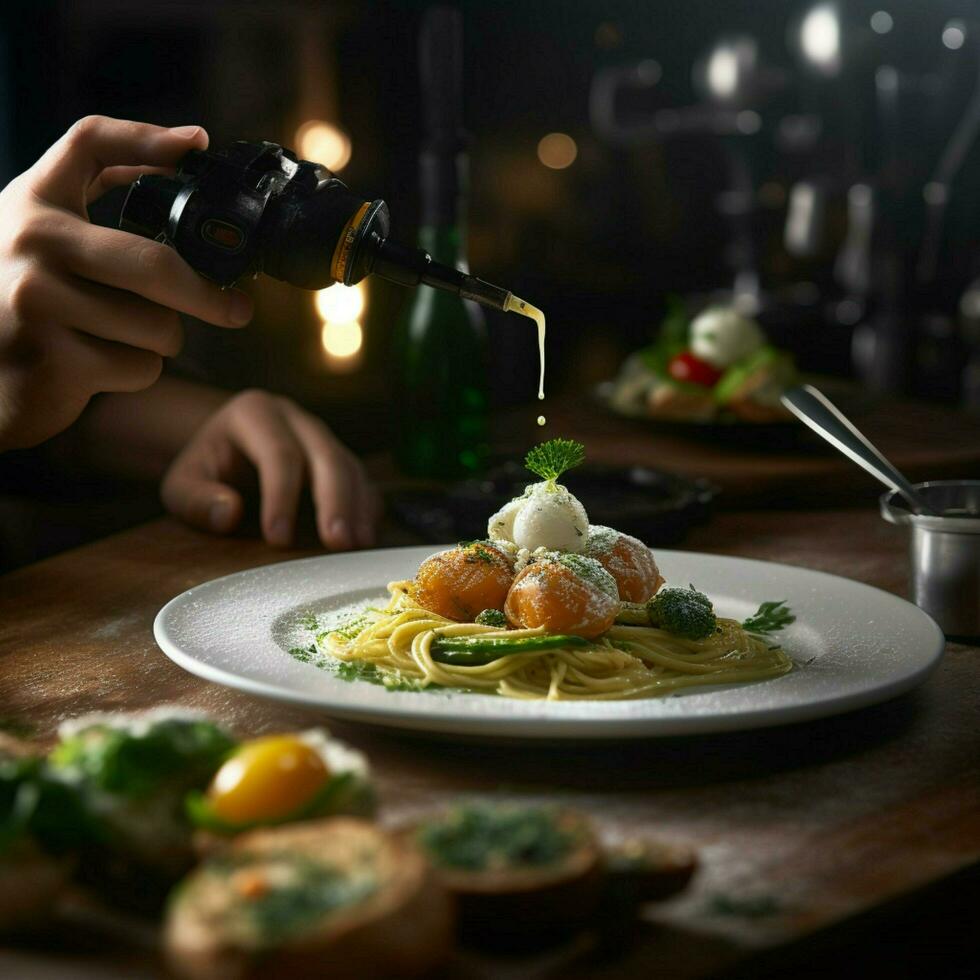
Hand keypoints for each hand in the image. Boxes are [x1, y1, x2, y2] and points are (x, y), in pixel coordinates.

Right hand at [0, 115, 253, 451]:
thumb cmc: (22, 308)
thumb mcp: (40, 243)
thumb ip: (94, 204)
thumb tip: (182, 157)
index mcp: (32, 204)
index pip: (88, 143)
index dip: (147, 138)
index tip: (198, 144)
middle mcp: (29, 242)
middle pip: (154, 266)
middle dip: (209, 297)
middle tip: (239, 309)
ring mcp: (36, 301)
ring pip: (156, 326)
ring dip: (160, 341)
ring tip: (120, 338)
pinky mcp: (51, 359)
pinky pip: (139, 367)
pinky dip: (136, 372)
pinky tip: (98, 367)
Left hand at [161, 390, 380, 549]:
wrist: (224, 448)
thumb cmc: (205, 469)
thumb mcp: (182, 483)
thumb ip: (197, 499)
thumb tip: (229, 513)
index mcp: (255, 413)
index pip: (277, 452)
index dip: (281, 495)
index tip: (278, 539)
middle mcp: (296, 419)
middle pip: (326, 455)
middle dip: (334, 501)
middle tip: (336, 542)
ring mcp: (322, 437)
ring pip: (350, 466)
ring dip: (357, 507)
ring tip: (357, 545)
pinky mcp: (339, 458)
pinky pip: (362, 480)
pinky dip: (366, 509)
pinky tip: (365, 538)